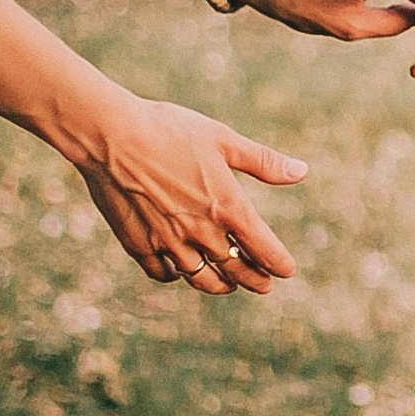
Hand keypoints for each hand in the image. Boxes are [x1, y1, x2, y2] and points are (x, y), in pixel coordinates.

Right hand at [72, 91, 307, 293]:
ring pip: (201, 278)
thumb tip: (303, 172)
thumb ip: (264, 162)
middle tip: (263, 285)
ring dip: (219, 284)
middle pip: (235, 270)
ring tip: (227, 284)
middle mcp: (201, 232)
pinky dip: (176, 276)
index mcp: (228, 207)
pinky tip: (180, 271)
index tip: (287, 271)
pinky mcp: (139, 245)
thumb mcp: (223, 139)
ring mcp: (168, 243)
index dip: (278, 263)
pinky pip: (163, 273)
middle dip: (253, 279)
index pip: (264, 250)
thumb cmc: (170, 130)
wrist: (112, 136)